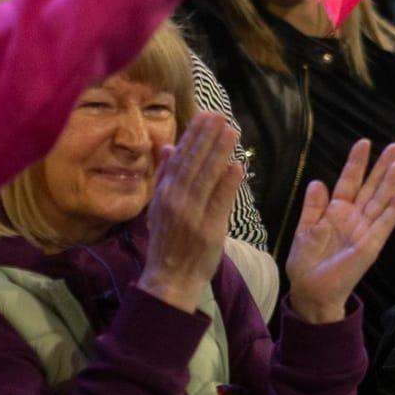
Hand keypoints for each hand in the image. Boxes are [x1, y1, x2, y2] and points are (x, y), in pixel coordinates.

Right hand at [138, 112, 244, 313]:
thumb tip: (166, 147)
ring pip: (207, 178)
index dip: (193, 136)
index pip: (180, 159)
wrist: (169, 279)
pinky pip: (220, 202)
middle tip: (220, 115)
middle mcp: (176, 202)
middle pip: (194, 164)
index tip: (205, 115)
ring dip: (220, 153)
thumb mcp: (157, 207)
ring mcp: (192, 215)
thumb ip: (164, 176)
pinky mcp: (209, 230)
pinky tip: (236, 166)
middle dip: (207, 137)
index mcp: (163, 194)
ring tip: (231, 131)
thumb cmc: (166, 242)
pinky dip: (228, 184)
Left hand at [284, 138, 394, 324]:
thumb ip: (313, 206)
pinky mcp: (371, 244)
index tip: (364, 143)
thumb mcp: (305, 229)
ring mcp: (365, 229)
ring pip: (381, 200)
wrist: (311, 290)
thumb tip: (318, 181)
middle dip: (382, 166)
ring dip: (391, 183)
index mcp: (336, 210)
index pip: (349, 181)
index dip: (357, 163)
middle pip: (371, 186)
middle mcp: (354, 216)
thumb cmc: (306, 262)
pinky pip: (385, 224)